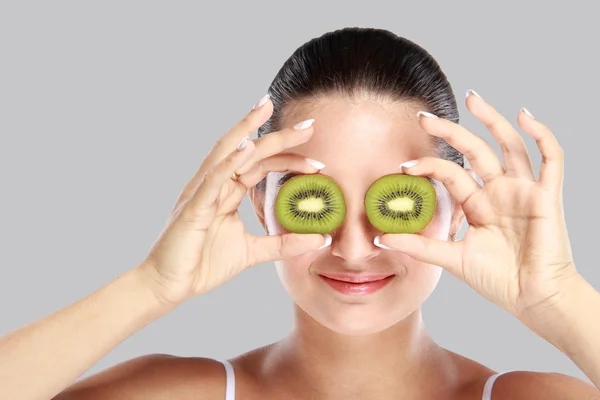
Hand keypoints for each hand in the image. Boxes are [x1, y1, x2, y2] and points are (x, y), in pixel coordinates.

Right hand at [139, 96, 328, 304]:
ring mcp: (200, 193)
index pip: (261, 166)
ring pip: (226, 153)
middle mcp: (213, 185)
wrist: (167, 286)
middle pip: (248, 152)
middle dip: (278, 136)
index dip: (288, 159)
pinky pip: (211, 180)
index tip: (319, 162)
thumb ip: (283, 244)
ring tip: (268, 110)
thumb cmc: (202, 265)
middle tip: (309, 125)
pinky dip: (229, 162)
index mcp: (226, 193)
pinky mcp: (192, 208)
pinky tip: (246, 147)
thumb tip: (321, 239)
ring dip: (248, 130)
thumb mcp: (251, 252)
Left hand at [378, 90, 580, 322]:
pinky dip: (541, 135)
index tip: (403, 166)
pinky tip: (524, 115)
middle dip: (449, 132)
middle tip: (422, 117)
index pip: (451, 174)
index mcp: (477, 203)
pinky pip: (551, 158)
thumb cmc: (498, 280)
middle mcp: (498, 191)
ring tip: (471, 98)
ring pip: (509, 145)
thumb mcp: (452, 259)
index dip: (428, 166)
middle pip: (473, 151)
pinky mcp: (547, 196)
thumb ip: (419, 246)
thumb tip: (379, 238)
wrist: (534, 299)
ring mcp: (522, 191)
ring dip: (491, 120)